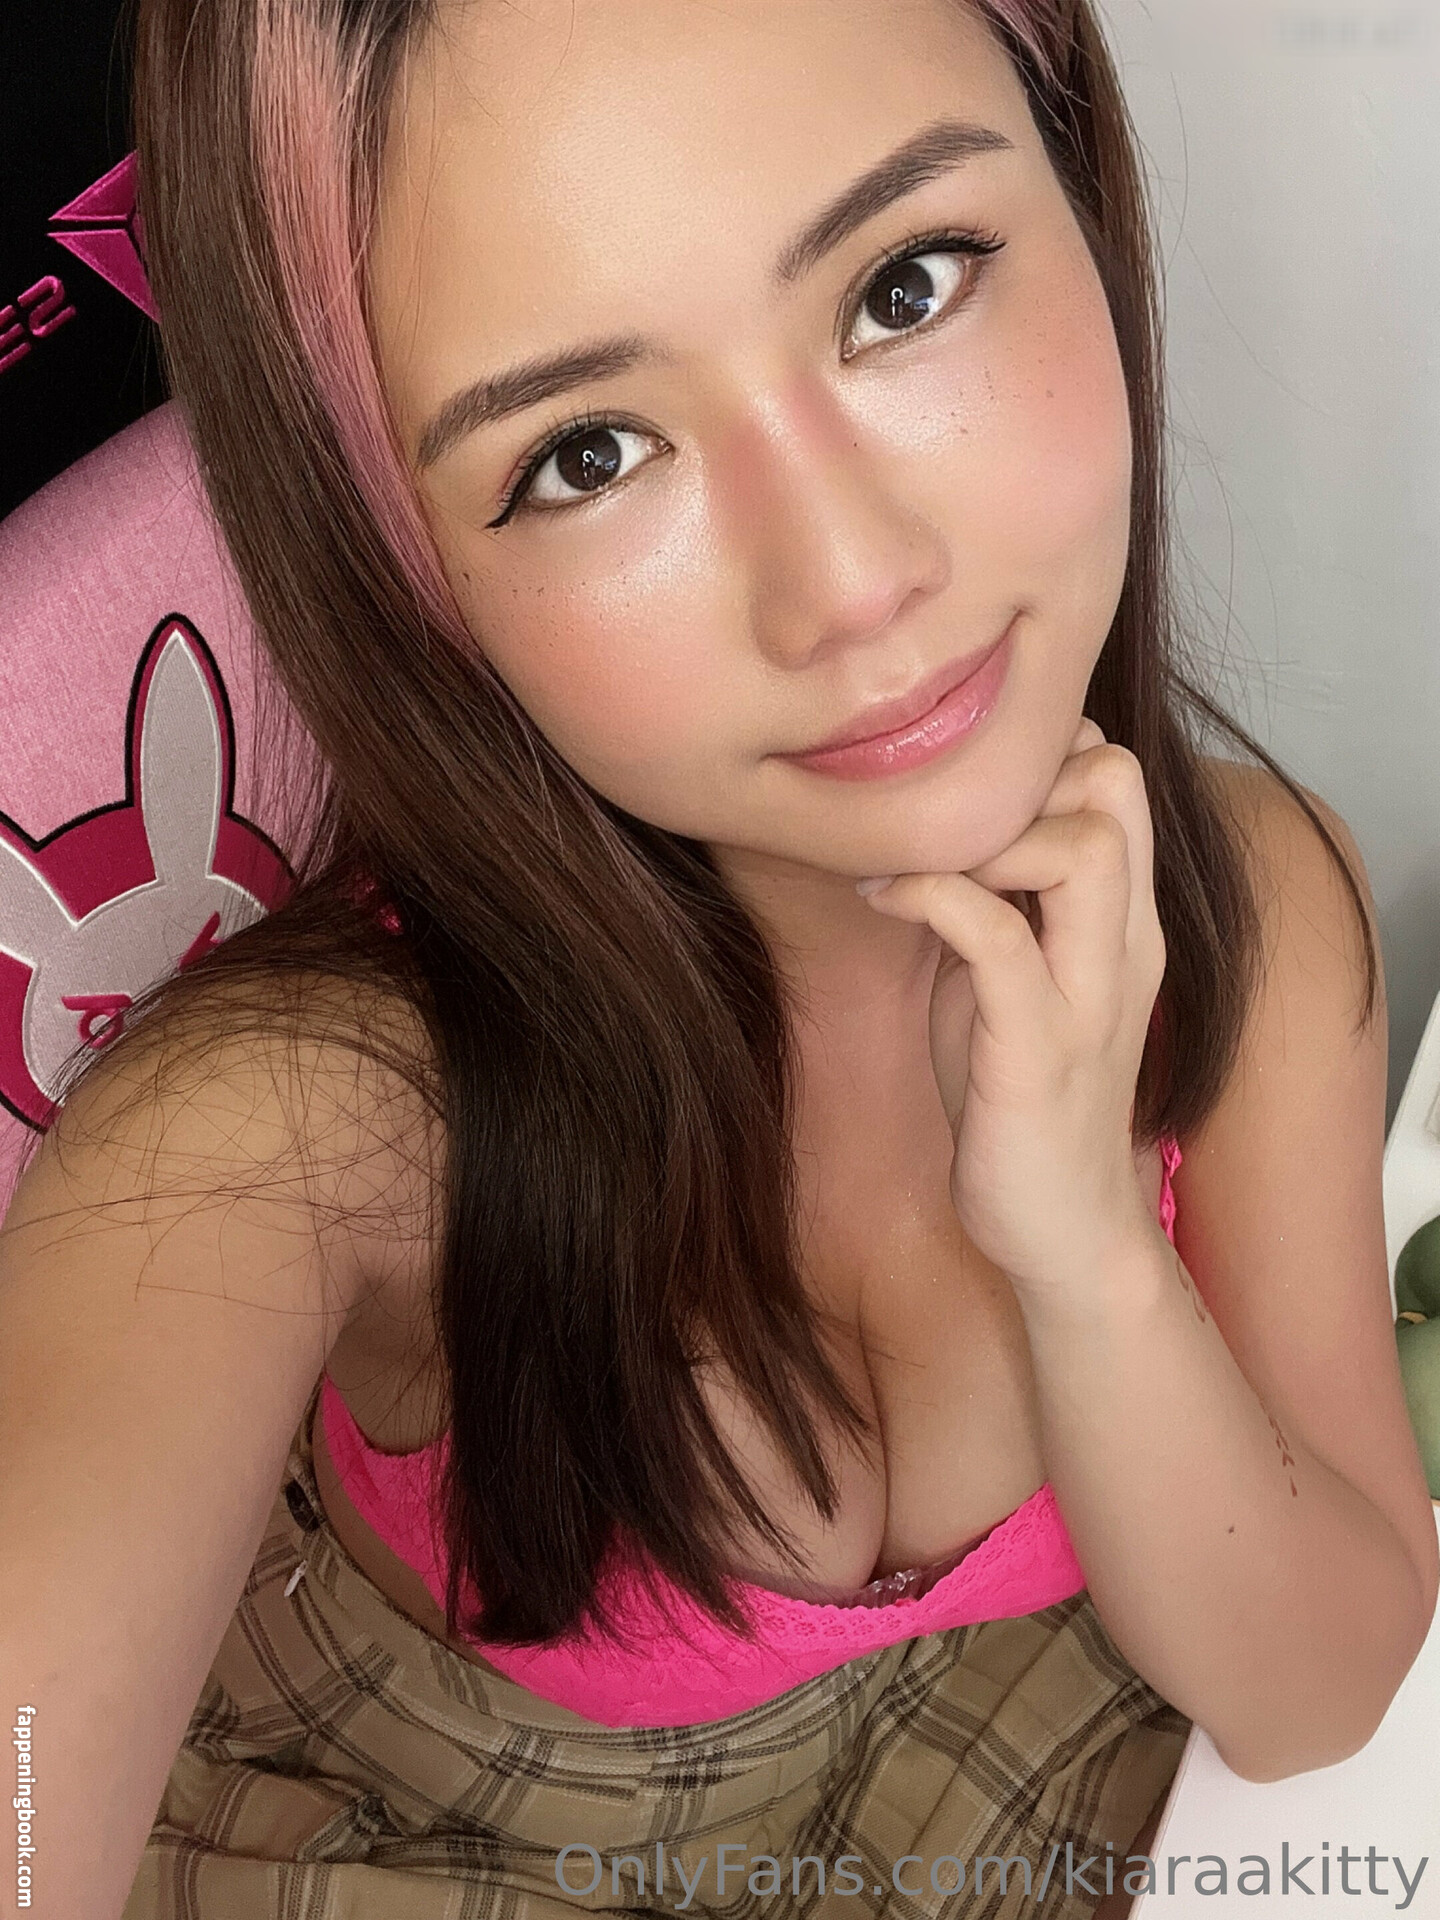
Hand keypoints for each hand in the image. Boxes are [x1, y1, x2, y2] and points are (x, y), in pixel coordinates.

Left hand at [858, 719, 1166, 1300]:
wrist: (1063, 1233)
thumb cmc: (1019, 1100)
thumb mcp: (1010, 980)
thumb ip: (997, 903)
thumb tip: (932, 830)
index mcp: (1123, 921)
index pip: (1116, 776)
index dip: (1036, 754)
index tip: (956, 792)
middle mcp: (1125, 944)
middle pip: (1115, 785)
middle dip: (1018, 774)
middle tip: (935, 821)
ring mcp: (1089, 993)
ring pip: (1079, 847)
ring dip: (982, 835)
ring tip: (912, 865)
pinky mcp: (1038, 1047)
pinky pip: (995, 934)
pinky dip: (930, 896)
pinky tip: (881, 899)